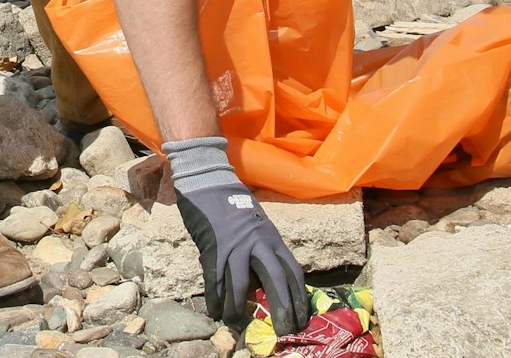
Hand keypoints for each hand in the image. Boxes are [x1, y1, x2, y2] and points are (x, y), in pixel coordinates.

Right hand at [164, 136, 307, 336]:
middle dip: (282, 308)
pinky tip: (215, 311)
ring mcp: (235, 246)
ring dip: (238, 308)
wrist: (208, 180)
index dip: (299, 297)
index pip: (293, 272)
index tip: (301, 316)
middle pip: (276, 281)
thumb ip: (262, 247)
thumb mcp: (257, 223)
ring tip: (236, 324)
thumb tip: (262, 276)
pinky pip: (215, 279)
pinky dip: (215, 298)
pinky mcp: (213, 247)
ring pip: (240, 285)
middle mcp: (258, 243)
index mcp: (272, 237)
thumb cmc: (232, 201)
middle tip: (285, 330)